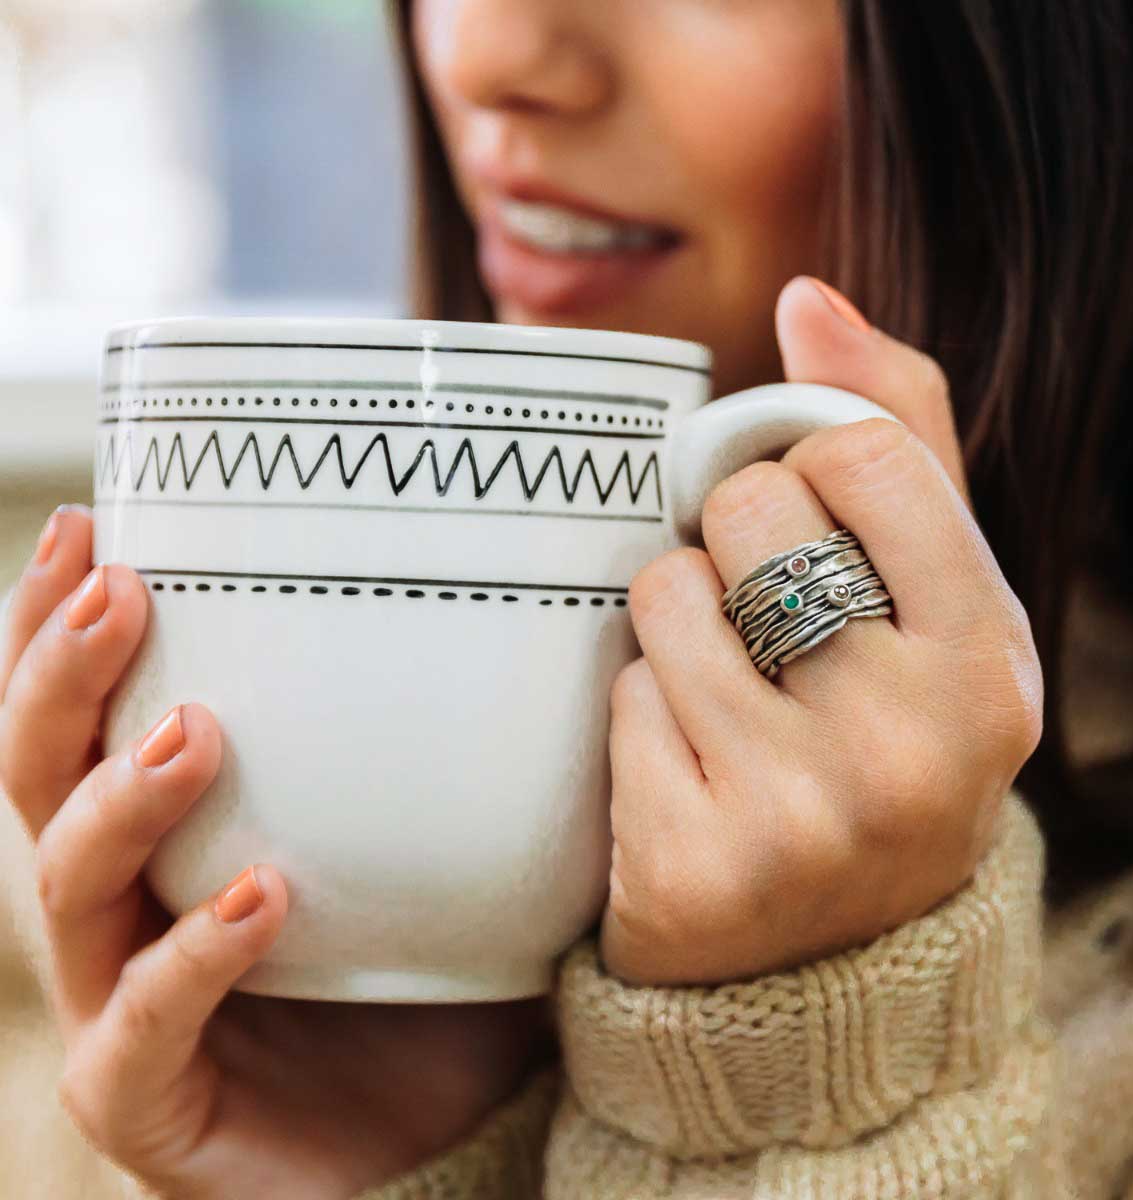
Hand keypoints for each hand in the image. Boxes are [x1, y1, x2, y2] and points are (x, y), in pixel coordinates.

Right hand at [0, 508, 555, 1199]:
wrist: (442, 1133)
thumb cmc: (426, 971)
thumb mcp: (432, 836)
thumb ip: (442, 742)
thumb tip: (527, 611)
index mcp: (168, 832)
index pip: (89, 714)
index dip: (60, 624)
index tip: (97, 526)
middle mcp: (124, 904)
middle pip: (42, 777)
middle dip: (61, 679)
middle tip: (116, 594)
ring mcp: (122, 1002)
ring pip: (71, 885)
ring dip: (122, 797)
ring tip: (196, 733)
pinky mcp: (148, 1099)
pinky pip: (145, 1024)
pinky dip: (196, 954)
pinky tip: (261, 898)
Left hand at [601, 276, 1043, 986]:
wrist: (831, 958)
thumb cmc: (881, 740)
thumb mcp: (933, 607)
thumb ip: (897, 440)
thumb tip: (810, 296)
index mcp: (988, 664)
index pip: (864, 453)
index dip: (808, 468)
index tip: (809, 525)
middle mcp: (914, 744)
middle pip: (749, 511)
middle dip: (734, 547)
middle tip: (765, 625)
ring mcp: (804, 815)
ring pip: (666, 597)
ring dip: (677, 629)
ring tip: (728, 698)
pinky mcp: (694, 868)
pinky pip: (621, 699)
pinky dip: (640, 714)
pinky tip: (689, 770)